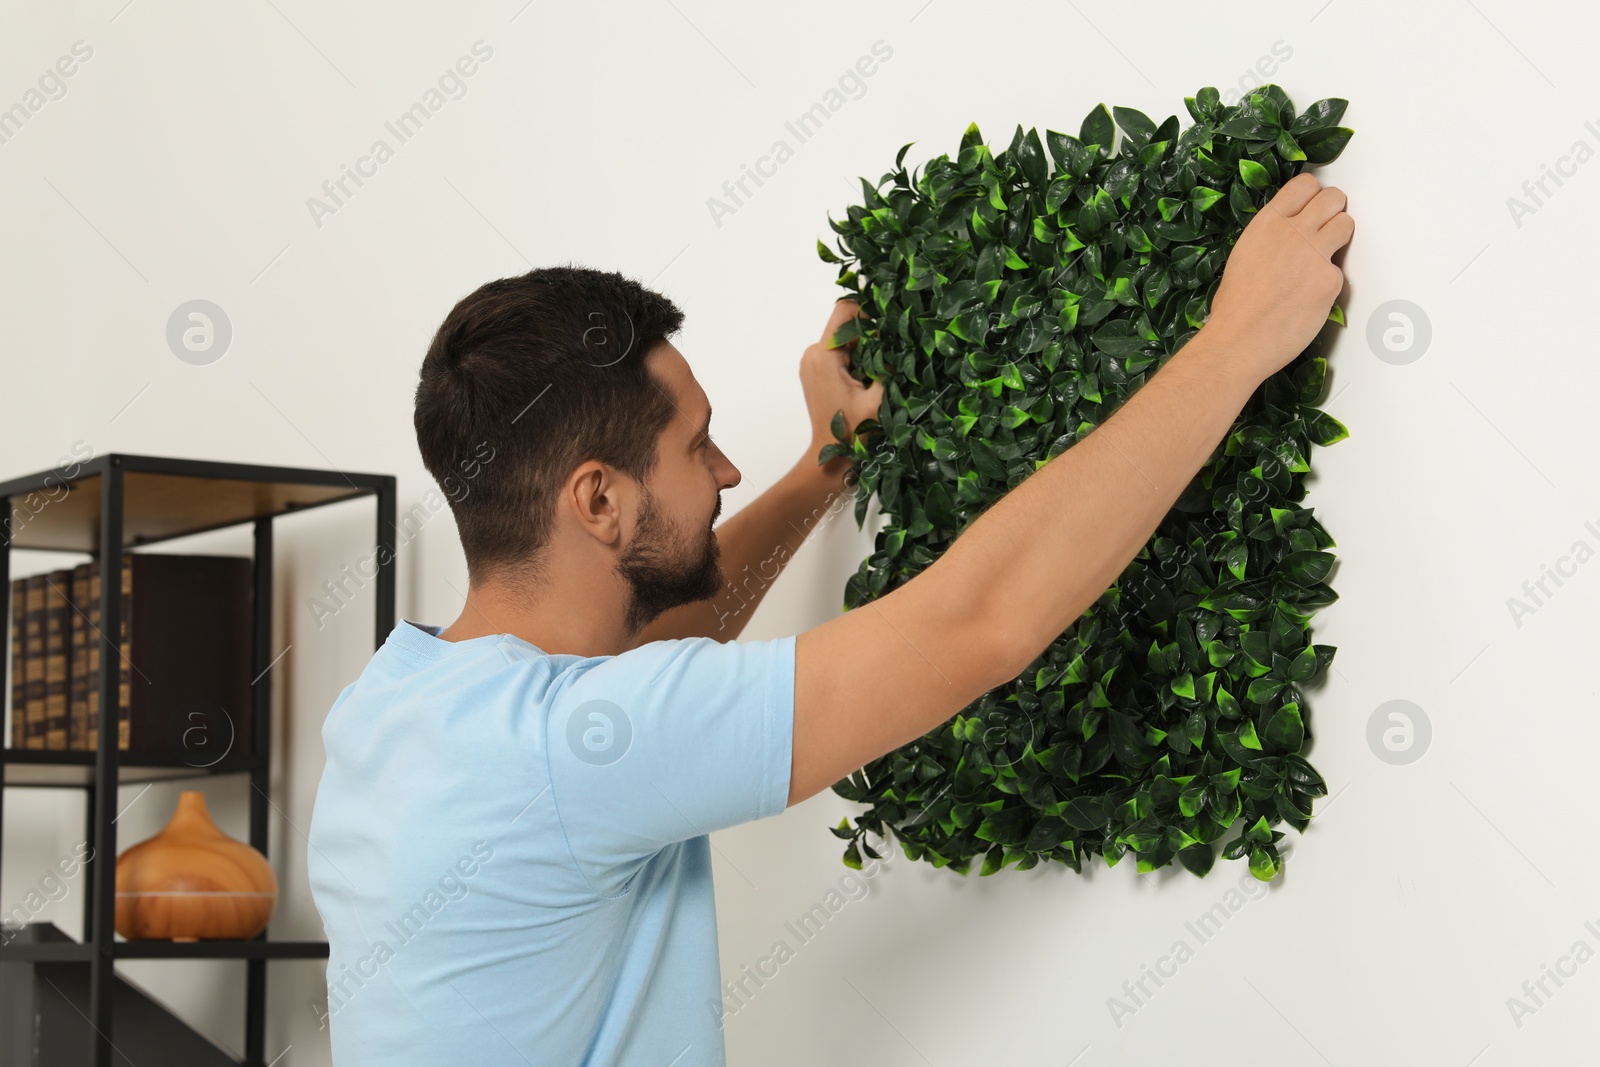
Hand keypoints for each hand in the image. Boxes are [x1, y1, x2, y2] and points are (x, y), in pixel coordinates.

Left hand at [800, 298, 883, 471]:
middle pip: (846, 325)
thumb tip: (902, 339)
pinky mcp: (815, 371)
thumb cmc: (853, 432)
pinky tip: (867, 379)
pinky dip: (856, 359)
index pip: (845, 311)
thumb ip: (888, 364)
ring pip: (844, 339)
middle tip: (889, 355)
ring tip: (879, 372)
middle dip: (870, 335)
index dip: (870, 313)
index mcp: (824, 356)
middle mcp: (812, 353)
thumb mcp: (879, 398)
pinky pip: (839, 353)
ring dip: (865, 349)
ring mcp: (812, 362)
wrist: (831, 457)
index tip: (889, 330)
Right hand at [1202, 171, 1353, 380]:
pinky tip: (1309, 297)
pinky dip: (1328, 282)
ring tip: (1322, 258)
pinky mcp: (1330, 280)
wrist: (1238, 342)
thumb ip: (1271, 237)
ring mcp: (1314, 254)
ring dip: (1339, 237)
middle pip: (1333, 198)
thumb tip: (1289, 234)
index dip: (1313, 195)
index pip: (1305, 185)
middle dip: (1333, 210)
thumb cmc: (1233, 308)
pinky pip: (1339, 270)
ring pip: (1345, 224)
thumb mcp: (1243, 255)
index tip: (1311, 208)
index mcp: (1266, 223)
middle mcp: (1292, 232)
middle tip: (1325, 229)